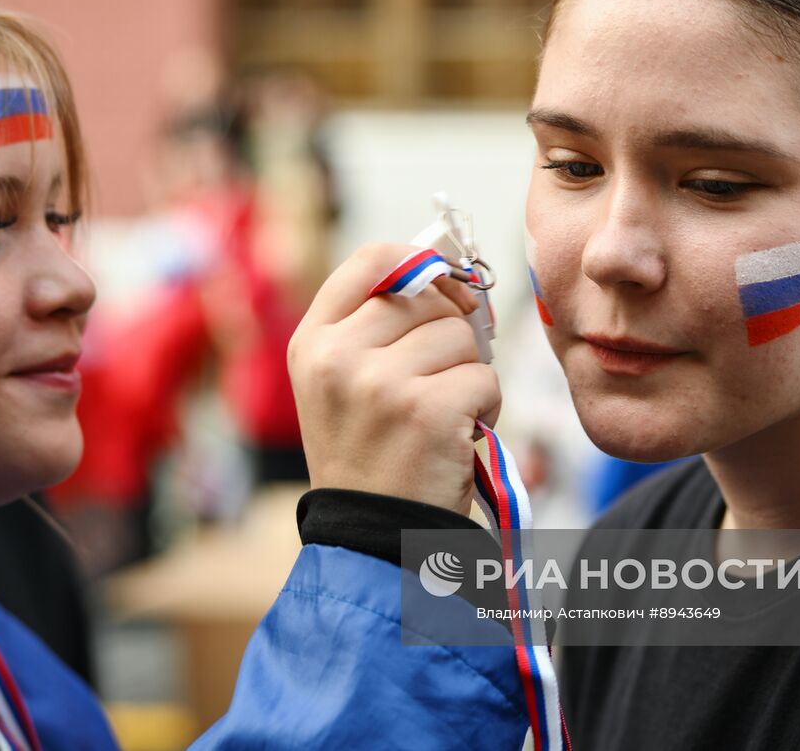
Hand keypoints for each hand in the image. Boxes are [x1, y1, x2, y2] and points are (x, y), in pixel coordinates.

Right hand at [287, 244, 500, 514]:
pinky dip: (486, 406)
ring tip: (444, 414)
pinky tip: (458, 436)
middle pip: (428, 297)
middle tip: (439, 379)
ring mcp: (381, 383)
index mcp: (312, 342)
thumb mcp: (343, 385)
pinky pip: (486, 378)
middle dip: (451, 333)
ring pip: (461, 337)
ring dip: (469, 373)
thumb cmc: (371, 458)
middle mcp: (338, 357)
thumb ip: (376, 328)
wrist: (374, 540)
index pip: (372, 260)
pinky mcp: (428, 410)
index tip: (444, 285)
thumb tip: (449, 273)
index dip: (421, 262)